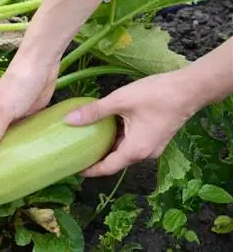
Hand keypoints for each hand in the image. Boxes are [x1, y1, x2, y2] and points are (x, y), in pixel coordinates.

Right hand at [0, 55, 59, 159]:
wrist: (42, 64)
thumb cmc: (17, 85)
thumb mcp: (3, 111)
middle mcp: (0, 119)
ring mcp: (16, 119)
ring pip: (10, 141)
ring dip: (10, 155)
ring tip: (10, 178)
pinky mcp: (32, 118)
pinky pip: (27, 136)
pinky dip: (26, 147)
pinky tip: (30, 160)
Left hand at [64, 70, 201, 176]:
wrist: (190, 89)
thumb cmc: (156, 95)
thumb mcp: (120, 101)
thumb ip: (94, 111)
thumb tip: (69, 119)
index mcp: (135, 150)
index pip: (108, 168)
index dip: (90, 170)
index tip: (74, 169)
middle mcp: (144, 153)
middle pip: (116, 160)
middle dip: (97, 157)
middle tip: (76, 151)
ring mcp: (152, 145)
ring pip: (124, 149)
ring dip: (108, 145)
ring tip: (87, 138)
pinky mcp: (156, 136)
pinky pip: (133, 141)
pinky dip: (119, 137)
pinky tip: (107, 126)